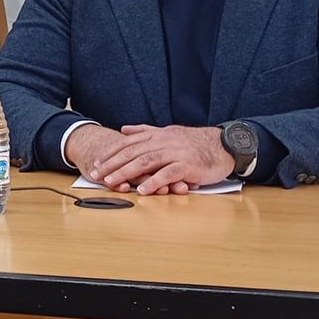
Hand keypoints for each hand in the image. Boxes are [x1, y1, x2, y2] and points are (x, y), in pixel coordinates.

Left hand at [91, 124, 233, 194]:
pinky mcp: (187, 165)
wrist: (222, 145)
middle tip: (97, 175)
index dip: (111, 153)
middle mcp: (163, 142)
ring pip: (146, 162)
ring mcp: (175, 153)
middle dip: (112, 165)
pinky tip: (142, 189)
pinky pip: (167, 174)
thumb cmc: (194, 142)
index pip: (128, 144)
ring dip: (127, 173)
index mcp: (157, 136)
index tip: (96, 163)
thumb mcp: (168, 132)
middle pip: (133, 153)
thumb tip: (124, 130)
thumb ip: (145, 131)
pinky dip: (154, 181)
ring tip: (113, 183)